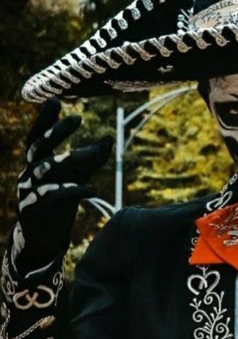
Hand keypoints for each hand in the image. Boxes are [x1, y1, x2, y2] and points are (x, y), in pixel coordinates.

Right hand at [12, 99, 111, 273]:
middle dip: (57, 131)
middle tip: (76, 118)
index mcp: (36, 164)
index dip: (45, 120)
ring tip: (92, 154)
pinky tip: (92, 189)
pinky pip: (52, 196)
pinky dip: (73, 191)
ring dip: (69, 160)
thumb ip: (90, 161)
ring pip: (46, 170)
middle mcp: (28, 173)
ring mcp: (27, 190)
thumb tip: (109, 138)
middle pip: (39, 147)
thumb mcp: (75, 179)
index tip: (55, 100)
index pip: (37, 137)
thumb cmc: (59, 205)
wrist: (43, 239)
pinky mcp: (33, 209)